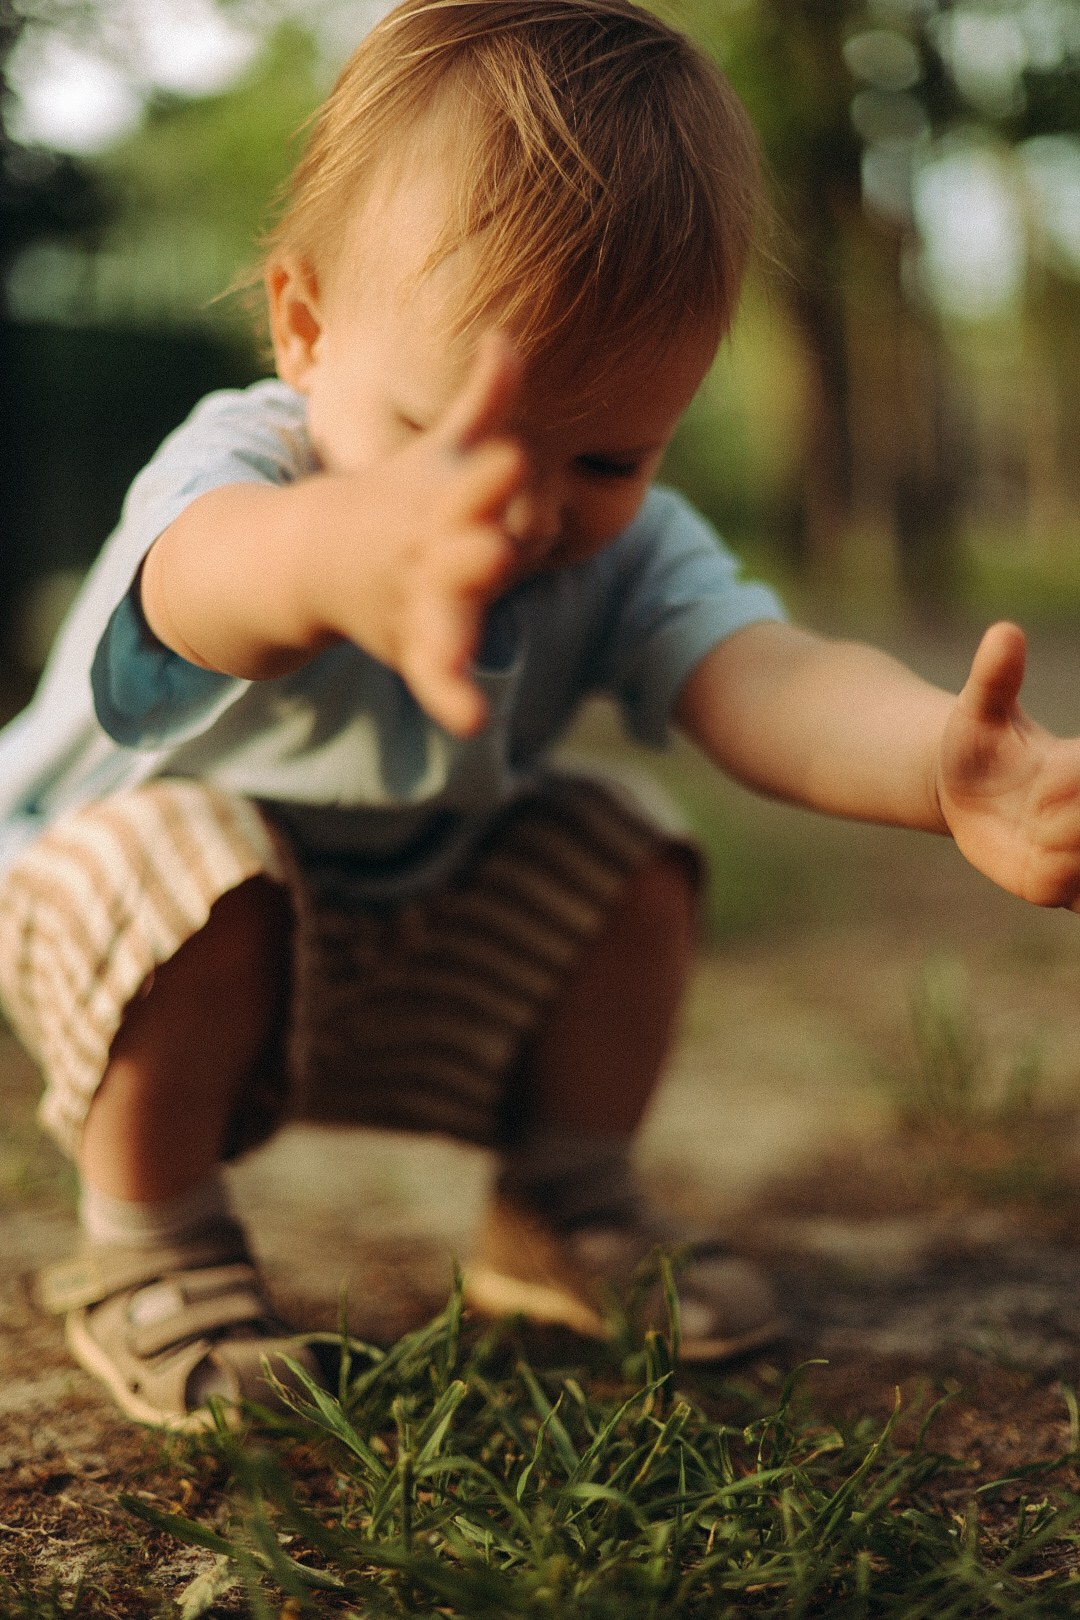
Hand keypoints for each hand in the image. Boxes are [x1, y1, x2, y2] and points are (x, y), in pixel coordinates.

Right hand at [316, 331, 527, 735]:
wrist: (310, 556)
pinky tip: (471, 720)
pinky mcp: (416, 644)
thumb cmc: (397, 498)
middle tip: (494, 548)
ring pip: (448, 611)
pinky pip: (437, 674)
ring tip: (467, 646)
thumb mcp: (439, 451)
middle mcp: (432, 545)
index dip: (500, 478)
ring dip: (458, 619)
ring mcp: (419, 597)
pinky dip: (451, 696)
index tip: (515, 462)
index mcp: (446, 494)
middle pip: (468, 546)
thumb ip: (483, 402)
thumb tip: (507, 337)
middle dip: (481, 545)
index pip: (486, 485)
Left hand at [937, 621, 1079, 908]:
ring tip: (1034, 843)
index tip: (1043, 783)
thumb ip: (996, 676)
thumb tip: (1003, 632)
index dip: (1068, 786)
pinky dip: (1077, 897)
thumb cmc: (977, 740)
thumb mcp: (978, 708)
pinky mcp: (1068, 889)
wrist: (965, 788)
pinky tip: (1062, 888)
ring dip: (1068, 866)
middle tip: (1031, 815)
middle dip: (1067, 827)